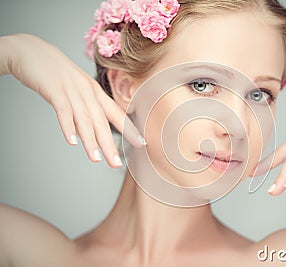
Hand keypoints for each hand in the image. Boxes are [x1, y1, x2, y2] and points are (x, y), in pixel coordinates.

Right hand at [0, 34, 144, 167]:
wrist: (30, 51)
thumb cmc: (54, 73)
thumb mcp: (75, 89)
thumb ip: (84, 108)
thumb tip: (89, 130)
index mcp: (95, 92)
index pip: (116, 113)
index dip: (129, 129)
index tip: (141, 143)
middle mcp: (87, 91)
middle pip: (102, 121)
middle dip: (110, 143)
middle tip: (116, 163)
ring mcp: (71, 90)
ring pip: (84, 118)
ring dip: (91, 140)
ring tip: (96, 158)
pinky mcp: (54, 89)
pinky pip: (63, 110)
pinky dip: (68, 126)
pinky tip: (72, 141)